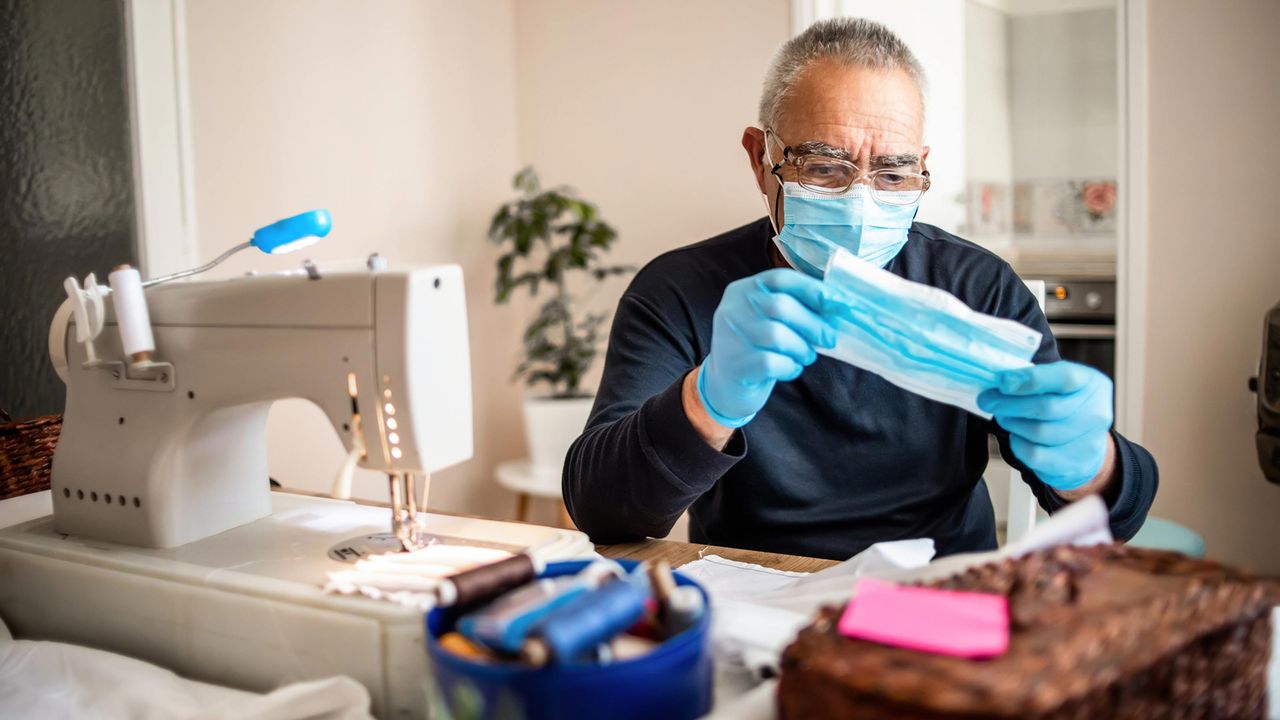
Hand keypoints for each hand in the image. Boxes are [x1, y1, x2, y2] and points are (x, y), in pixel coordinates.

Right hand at [697, 269, 835, 427]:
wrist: (725, 386)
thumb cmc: (757, 348)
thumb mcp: (768, 320)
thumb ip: (794, 308)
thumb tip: (837, 306)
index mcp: (742, 290)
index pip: (780, 279)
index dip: (812, 289)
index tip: (837, 302)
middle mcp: (731, 309)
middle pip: (780, 306)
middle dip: (813, 324)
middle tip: (828, 339)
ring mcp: (729, 337)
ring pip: (777, 335)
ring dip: (802, 348)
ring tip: (806, 356)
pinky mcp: (734, 364)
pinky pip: (772, 362)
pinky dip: (790, 367)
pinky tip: (791, 369)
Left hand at [977, 361, 1113, 490]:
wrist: (1085, 444)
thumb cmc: (1064, 405)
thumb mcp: (1058, 383)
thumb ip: (1035, 377)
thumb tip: (1000, 381)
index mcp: (1091, 383)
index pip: (1065, 377)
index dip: (1031, 379)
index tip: (1002, 381)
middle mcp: (1095, 412)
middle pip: (1046, 407)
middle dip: (1009, 403)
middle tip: (988, 400)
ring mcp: (1088, 442)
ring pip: (1038, 432)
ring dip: (1012, 423)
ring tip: (1003, 416)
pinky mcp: (1073, 465)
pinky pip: (1035, 455)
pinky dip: (1018, 444)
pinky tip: (1017, 436)